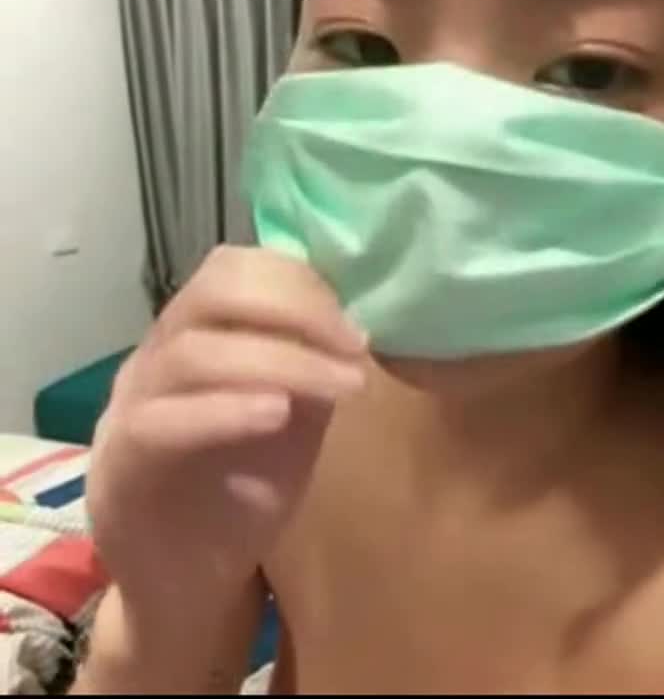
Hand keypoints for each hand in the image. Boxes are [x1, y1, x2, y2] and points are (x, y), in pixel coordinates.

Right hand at [87, 246, 366, 614]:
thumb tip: (354, 326)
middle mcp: (158, 353)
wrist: (186, 580)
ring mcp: (131, 404)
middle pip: (212, 290)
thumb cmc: (240, 489)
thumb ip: (310, 366)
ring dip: (281, 360)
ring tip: (341, 385)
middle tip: (352, 346)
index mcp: (196, 332)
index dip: (300, 284)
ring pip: (193, 352)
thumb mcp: (291, 418)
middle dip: (293, 307)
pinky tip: (278, 414)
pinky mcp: (121, 463)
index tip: (356, 327)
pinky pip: (163, 422)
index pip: (235, 269)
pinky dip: (226, 410)